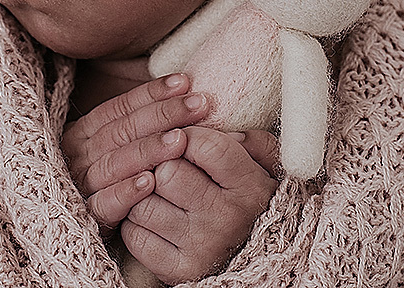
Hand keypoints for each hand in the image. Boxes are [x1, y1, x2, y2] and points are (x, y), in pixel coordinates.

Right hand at [62, 74, 210, 228]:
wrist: (81, 230)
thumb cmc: (115, 180)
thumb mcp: (121, 146)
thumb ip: (145, 123)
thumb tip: (191, 97)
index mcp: (85, 132)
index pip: (119, 107)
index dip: (152, 93)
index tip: (185, 83)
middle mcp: (79, 154)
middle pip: (121, 130)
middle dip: (162, 115)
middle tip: (197, 106)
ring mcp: (81, 185)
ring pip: (114, 164)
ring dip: (149, 150)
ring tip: (181, 140)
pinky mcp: (88, 217)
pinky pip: (105, 203)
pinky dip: (126, 192)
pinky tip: (150, 183)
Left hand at [121, 127, 278, 284]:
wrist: (263, 261)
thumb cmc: (257, 203)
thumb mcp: (268, 166)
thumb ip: (253, 141)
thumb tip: (225, 132)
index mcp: (249, 188)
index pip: (204, 146)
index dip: (187, 135)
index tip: (185, 138)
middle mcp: (225, 219)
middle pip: (167, 173)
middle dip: (163, 164)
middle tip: (171, 168)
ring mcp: (201, 248)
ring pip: (144, 203)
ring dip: (145, 195)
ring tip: (162, 195)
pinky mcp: (178, 271)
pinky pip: (135, 236)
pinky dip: (137, 225)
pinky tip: (155, 220)